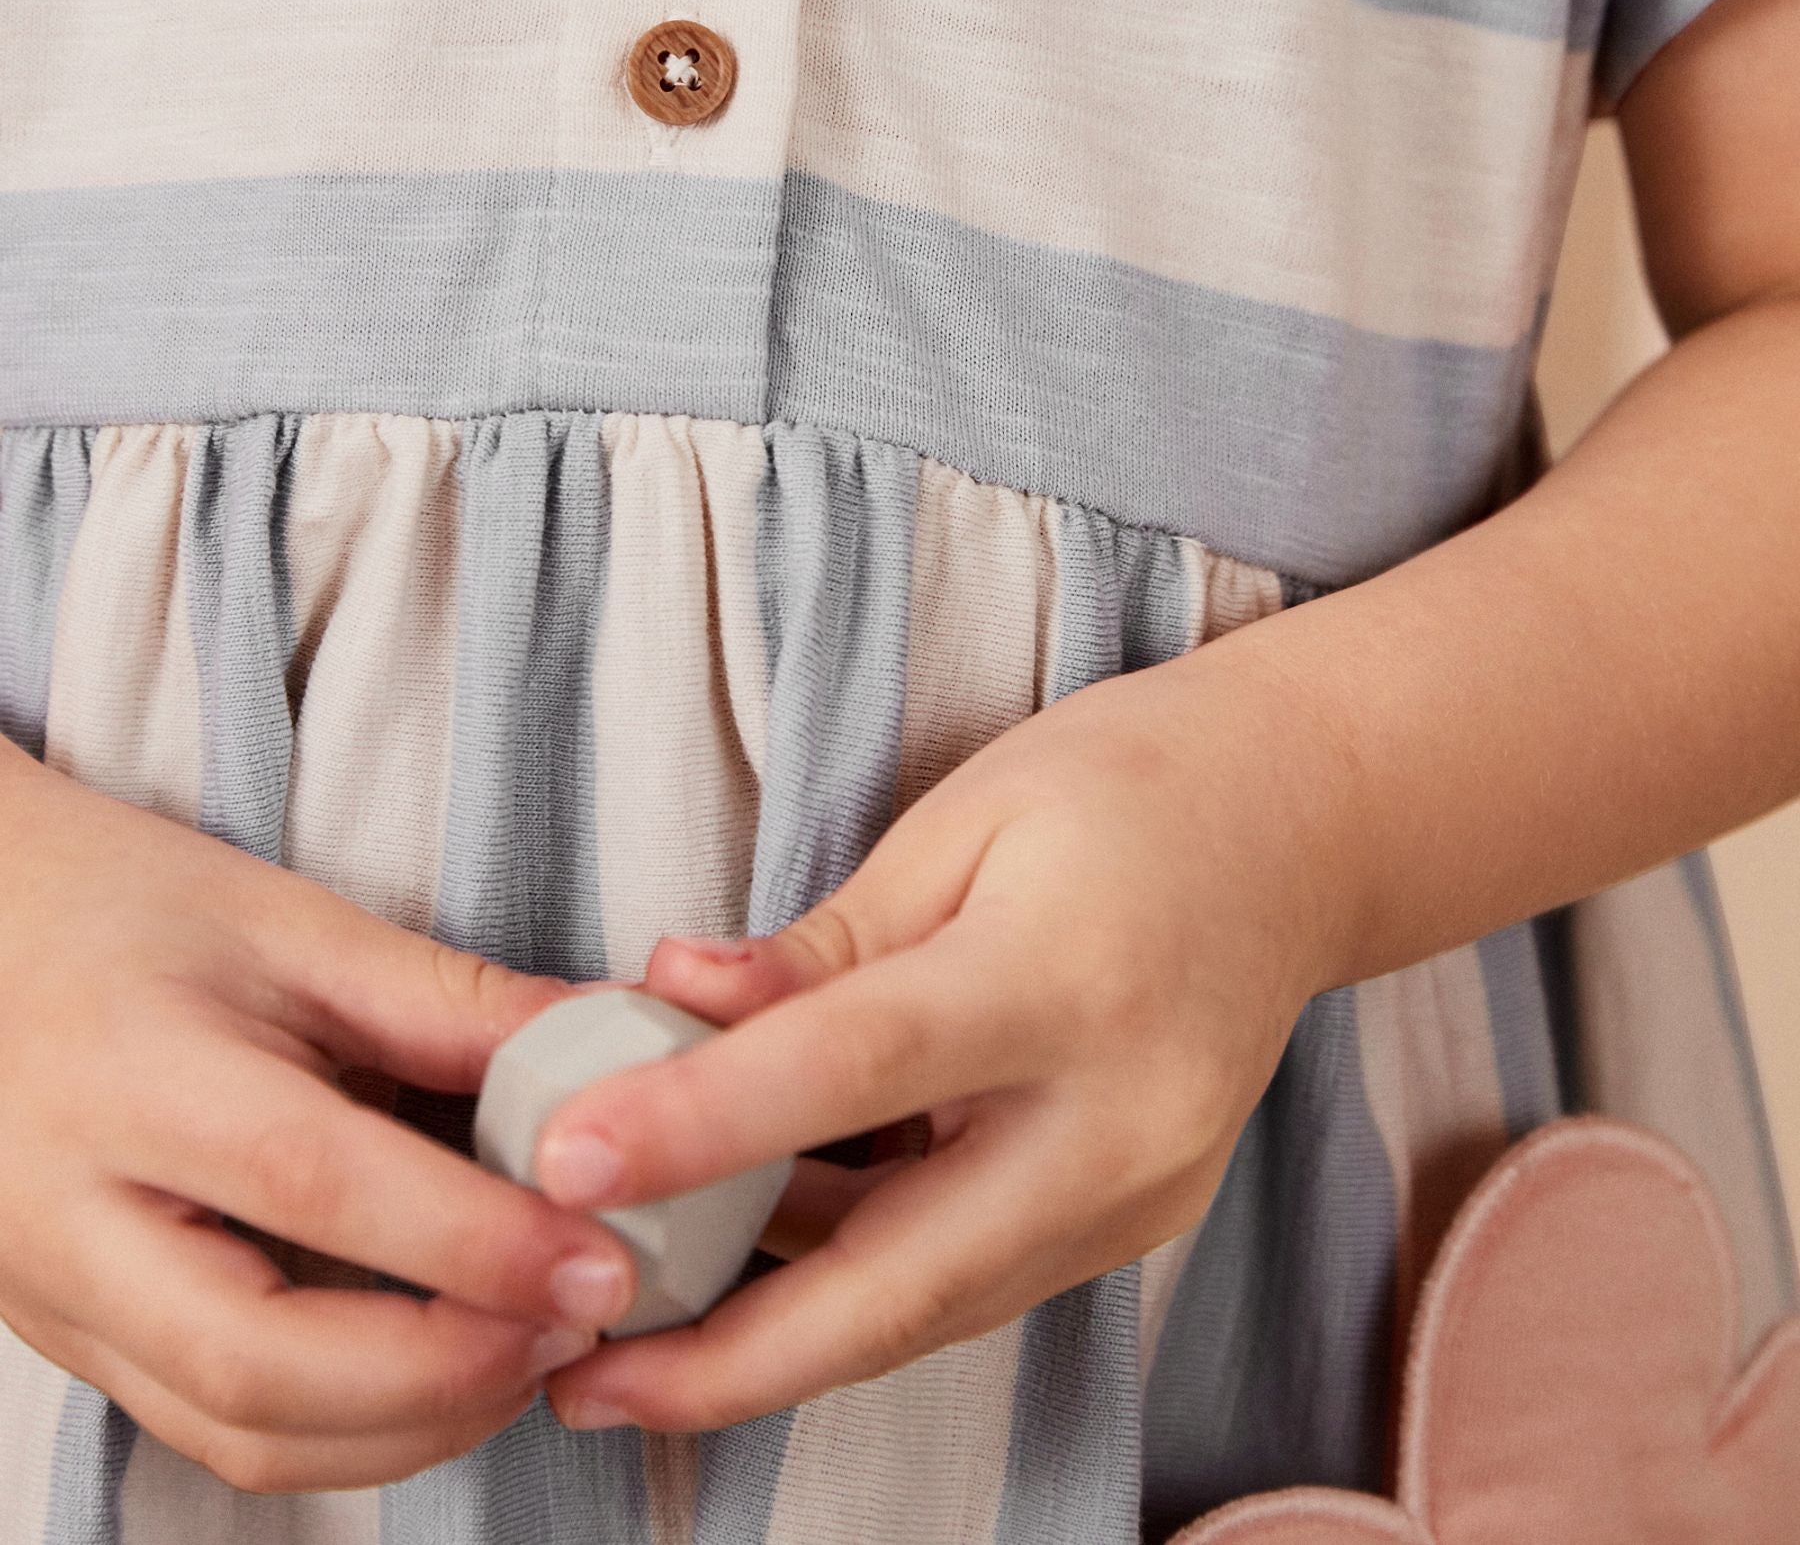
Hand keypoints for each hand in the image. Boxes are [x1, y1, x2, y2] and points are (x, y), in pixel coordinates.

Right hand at [0, 739, 643, 1491]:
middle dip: (448, 1373)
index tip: (601, 1258)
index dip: (471, 1241)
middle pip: (263, 1367)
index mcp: (132, 1080)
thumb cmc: (124, 906)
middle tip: (579, 1322)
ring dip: (412, 1425)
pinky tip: (444, 1368)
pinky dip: (348, 1433)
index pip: (314, 1184)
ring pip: (241, 1436)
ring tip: (534, 1347)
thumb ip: (449, 1002)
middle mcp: (72, 1222)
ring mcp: (60, 1305)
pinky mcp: (78, 1346)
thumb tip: (613, 1054)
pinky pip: (218, 1435)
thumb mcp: (288, 922)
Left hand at [531, 644, 1340, 1431]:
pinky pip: (969, 1277)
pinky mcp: (1132, 1225)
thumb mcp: (962, 820)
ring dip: (778, 1341)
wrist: (1302, 827)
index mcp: (1068, 977)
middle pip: (906, 1277)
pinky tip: (753, 1278)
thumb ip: (822, 939)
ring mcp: (1141, 1194)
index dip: (703, 1121)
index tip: (565, 1160)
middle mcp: (1121, 1117)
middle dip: (733, 1358)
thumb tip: (671, 1000)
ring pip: (932, 1305)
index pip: (859, 1065)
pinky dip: (857, 1286)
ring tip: (627, 1348)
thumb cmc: (1123, 787)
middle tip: (581, 1382)